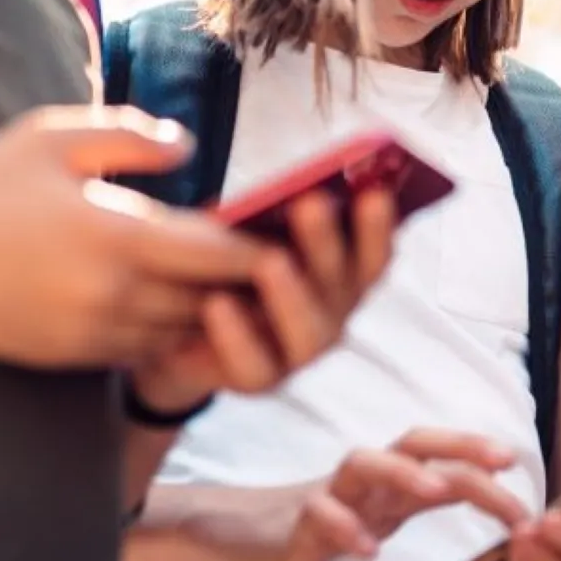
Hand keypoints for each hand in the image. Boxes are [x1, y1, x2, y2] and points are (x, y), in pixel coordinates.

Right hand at [0, 105, 267, 368]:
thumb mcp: (51, 138)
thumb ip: (130, 136)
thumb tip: (190, 148)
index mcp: (115, 236)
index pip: (218, 253)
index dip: (260, 244)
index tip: (290, 227)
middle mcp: (112, 296)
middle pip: (210, 298)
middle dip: (242, 279)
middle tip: (276, 252)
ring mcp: (92, 335)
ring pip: (181, 330)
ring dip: (207, 308)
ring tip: (229, 277)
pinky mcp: (73, 359)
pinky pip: (143, 349)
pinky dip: (166, 327)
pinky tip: (173, 297)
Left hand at [132, 186, 398, 413]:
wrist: (182, 321)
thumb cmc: (230, 256)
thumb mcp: (253, 225)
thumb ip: (279, 209)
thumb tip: (295, 182)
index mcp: (346, 270)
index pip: (375, 251)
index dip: (378, 225)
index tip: (373, 192)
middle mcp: (334, 312)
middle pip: (344, 283)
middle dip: (326, 242)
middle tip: (310, 203)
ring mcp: (302, 350)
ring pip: (310, 331)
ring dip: (291, 294)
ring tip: (268, 261)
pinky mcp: (261, 378)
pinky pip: (255, 365)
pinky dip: (237, 336)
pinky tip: (217, 304)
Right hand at [283, 430, 527, 560]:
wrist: (258, 534)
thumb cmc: (336, 520)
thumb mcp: (391, 507)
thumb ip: (432, 496)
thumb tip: (491, 485)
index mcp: (393, 479)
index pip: (441, 453)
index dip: (477, 453)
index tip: (517, 464)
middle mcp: (367, 480)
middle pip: (412, 442)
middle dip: (458, 443)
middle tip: (501, 460)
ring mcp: (332, 496)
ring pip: (361, 462)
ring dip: (402, 470)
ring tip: (436, 489)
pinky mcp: (299, 526)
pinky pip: (319, 515)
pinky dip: (345, 528)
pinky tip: (369, 550)